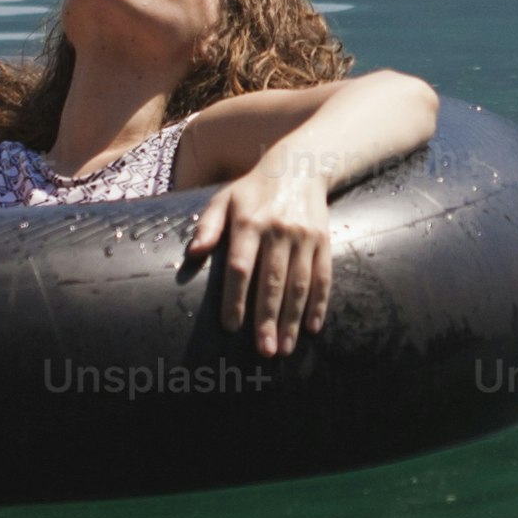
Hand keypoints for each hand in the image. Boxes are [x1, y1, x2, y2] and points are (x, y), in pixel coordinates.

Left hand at [190, 149, 337, 358]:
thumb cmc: (252, 191)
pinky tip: (313, 327)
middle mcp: (278, 231)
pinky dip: (319, 304)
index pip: (241, 267)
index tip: (230, 326)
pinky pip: (323, 277)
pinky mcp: (324, 241)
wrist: (298, 167)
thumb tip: (194, 254)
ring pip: (299, 285)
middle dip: (267, 319)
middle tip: (263, 351)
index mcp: (249, 223)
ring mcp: (304, 237)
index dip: (235, 298)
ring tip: (284, 348)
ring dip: (292, 319)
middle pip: (272, 281)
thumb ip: (207, 227)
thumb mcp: (224, 199)